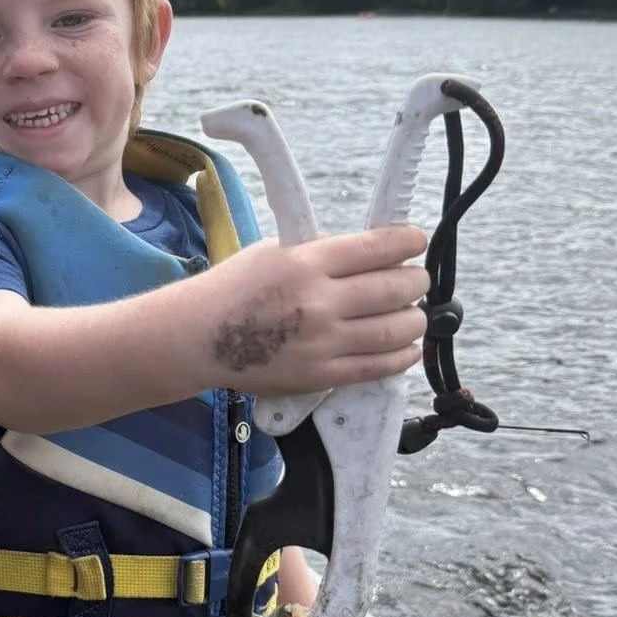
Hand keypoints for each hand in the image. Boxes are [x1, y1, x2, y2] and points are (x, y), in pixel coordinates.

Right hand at [202, 228, 428, 396]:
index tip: (417, 241)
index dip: (408, 242)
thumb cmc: (233, 289)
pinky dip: (402, 355)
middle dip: (417, 281)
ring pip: (396, 329)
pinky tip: (407, 346)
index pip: (378, 248)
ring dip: (415, 318)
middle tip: (417, 280)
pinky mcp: (321, 375)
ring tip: (412, 313)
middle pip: (395, 289)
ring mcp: (323, 342)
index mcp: (307, 263)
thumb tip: (369, 255)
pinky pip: (378, 367)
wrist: (199, 338)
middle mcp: (320, 302)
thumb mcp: (274, 252)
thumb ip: (321, 252)